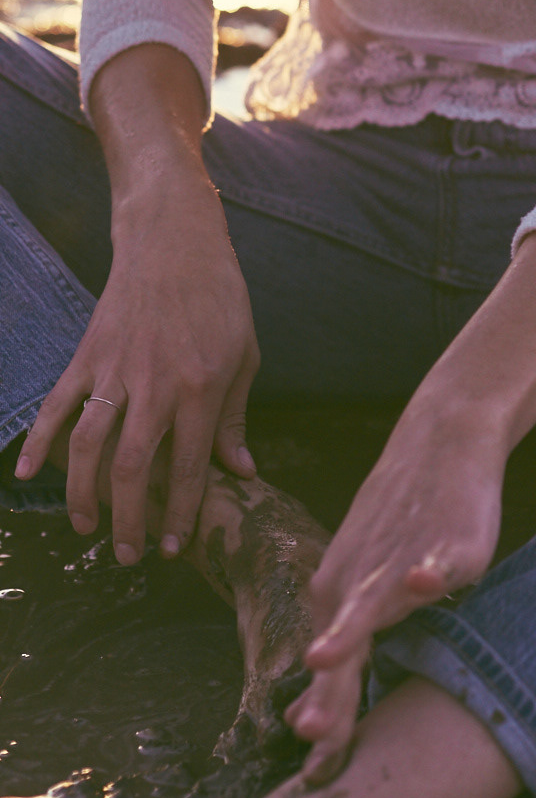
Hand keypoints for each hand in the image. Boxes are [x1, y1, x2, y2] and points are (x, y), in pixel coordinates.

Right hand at [16, 177, 258, 563]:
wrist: (174, 241)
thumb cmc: (220, 298)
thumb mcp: (245, 354)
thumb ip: (236, 417)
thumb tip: (240, 471)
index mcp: (202, 388)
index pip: (188, 467)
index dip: (180, 513)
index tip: (174, 548)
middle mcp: (156, 384)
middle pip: (132, 469)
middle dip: (128, 521)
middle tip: (129, 555)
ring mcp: (116, 370)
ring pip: (90, 445)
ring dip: (84, 494)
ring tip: (87, 528)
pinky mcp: (88, 355)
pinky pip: (57, 404)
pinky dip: (37, 439)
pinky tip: (28, 474)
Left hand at [287, 396, 507, 783]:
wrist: (440, 442)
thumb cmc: (403, 520)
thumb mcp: (365, 580)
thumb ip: (347, 639)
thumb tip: (314, 712)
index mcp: (341, 598)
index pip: (332, 672)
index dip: (328, 720)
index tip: (314, 774)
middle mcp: (361, 583)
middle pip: (344, 645)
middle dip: (330, 692)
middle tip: (311, 736)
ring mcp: (399, 560)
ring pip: (373, 601)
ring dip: (350, 630)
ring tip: (326, 654)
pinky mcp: (444, 540)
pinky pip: (433, 557)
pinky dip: (426, 569)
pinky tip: (423, 583)